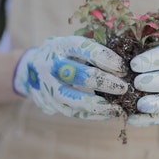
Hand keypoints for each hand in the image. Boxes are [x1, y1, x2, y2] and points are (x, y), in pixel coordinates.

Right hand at [13, 36, 127, 119]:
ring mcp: (49, 86)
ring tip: (118, 108)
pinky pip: (73, 112)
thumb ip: (95, 49)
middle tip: (125, 88)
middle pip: (80, 76)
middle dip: (106, 83)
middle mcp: (52, 65)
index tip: (123, 67)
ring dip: (100, 105)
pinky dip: (93, 115)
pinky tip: (109, 114)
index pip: (85, 50)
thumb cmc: (64, 53)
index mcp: (61, 46)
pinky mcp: (50, 103)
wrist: (31, 69)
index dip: (106, 58)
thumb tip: (127, 56)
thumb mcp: (74, 44)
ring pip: (75, 99)